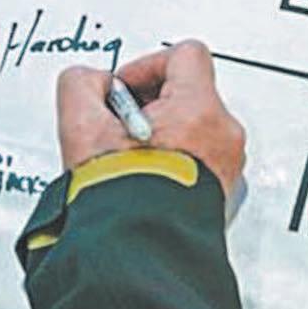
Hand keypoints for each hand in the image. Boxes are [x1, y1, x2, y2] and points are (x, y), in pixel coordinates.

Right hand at [55, 40, 244, 193]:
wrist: (138, 254)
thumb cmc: (121, 198)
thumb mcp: (80, 126)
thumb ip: (81, 83)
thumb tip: (94, 84)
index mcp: (198, 111)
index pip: (184, 55)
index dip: (146, 65)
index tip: (124, 91)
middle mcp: (222, 134)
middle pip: (189, 92)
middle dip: (150, 104)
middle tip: (121, 128)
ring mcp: (227, 165)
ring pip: (193, 127)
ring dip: (161, 134)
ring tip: (130, 158)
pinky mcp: (223, 190)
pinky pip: (200, 157)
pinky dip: (174, 160)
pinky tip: (145, 178)